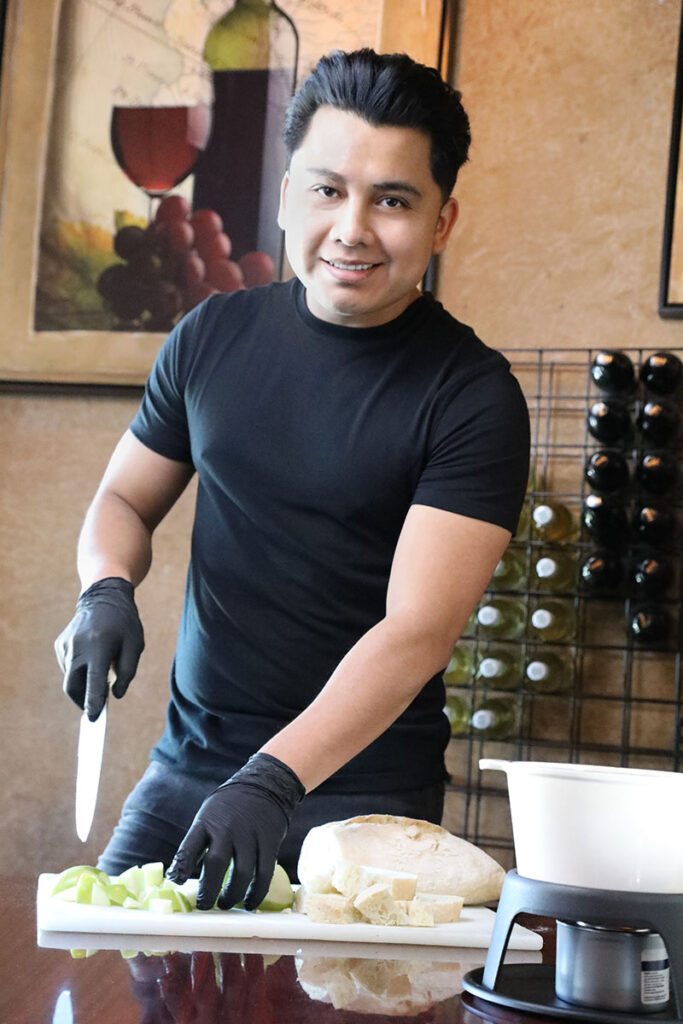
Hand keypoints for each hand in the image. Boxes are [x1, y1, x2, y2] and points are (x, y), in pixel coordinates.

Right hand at [54, 576, 143, 719]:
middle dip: (82, 701)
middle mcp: (77, 646)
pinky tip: (91, 658)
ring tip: (100, 672)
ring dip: (83, 683)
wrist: (104, 596)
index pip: (93, 681)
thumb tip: (114, 696)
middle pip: (73, 686)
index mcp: (99, 646)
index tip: (92, 719)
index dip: (92, 702)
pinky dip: (79, 671)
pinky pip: (68, 667)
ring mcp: (65, 645)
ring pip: (70, 677)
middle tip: (95, 709)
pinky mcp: (60, 645)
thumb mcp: (135, 645)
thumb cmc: (124, 622)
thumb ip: (127, 672)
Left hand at [167, 753, 304, 910]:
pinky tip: (249, 903)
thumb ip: (198, 841)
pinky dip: (256, 893)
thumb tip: (179, 875)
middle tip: (204, 905)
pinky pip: (263, 873)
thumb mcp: (208, 814)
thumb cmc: (230, 806)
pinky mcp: (269, 842)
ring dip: (232, 895)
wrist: (265, 784)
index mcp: (207, 821)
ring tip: (224, 904)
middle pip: (216, 864)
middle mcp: (228, 828)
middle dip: (208, 890)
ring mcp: (250, 835)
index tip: (176, 883)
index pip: (189, 846)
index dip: (181, 867)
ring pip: (242, 873)